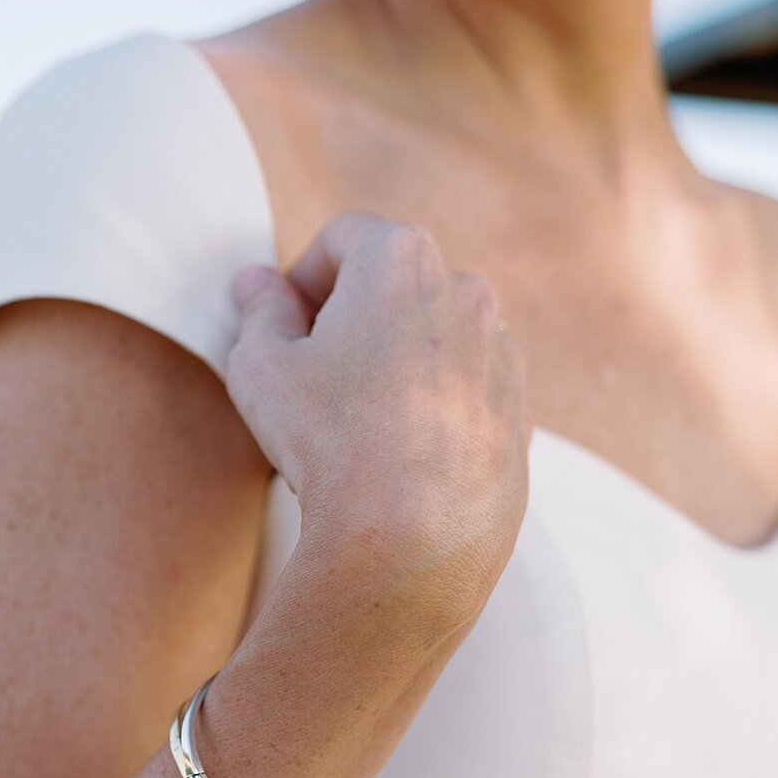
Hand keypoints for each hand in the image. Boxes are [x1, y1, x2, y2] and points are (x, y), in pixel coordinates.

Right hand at [224, 210, 529, 630]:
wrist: (413, 538)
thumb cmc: (330, 442)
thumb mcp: (263, 368)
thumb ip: (260, 313)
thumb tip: (258, 285)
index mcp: (402, 259)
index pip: (343, 239)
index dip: (302, 279)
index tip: (283, 326)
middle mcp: (466, 291)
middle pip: (396, 287)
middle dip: (353, 320)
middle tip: (313, 380)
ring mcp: (502, 354)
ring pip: (435, 342)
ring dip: (396, 366)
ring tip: (357, 429)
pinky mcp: (519, 415)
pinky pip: (465, 396)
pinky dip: (433, 412)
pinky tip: (399, 461)